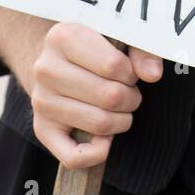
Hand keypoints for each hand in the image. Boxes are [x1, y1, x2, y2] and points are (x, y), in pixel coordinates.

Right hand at [29, 22, 162, 169]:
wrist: (55, 64)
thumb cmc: (92, 50)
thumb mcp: (115, 37)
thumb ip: (140, 49)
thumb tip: (153, 73)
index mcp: (63, 36)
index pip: (113, 65)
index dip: (131, 73)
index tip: (128, 72)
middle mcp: (46, 68)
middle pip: (110, 96)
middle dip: (131, 97)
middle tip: (128, 92)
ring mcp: (41, 101)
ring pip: (99, 124)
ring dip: (122, 121)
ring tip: (120, 109)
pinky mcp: (41, 129)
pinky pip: (73, 157)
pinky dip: (98, 153)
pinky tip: (105, 139)